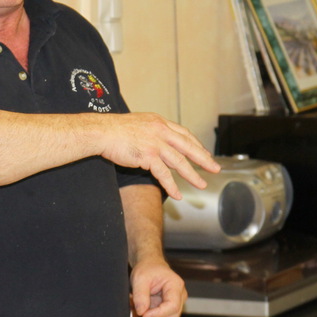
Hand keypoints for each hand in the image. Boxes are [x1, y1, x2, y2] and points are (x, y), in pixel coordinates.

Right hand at [94, 113, 219, 199]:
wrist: (101, 131)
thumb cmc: (114, 129)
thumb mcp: (138, 124)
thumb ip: (151, 132)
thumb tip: (158, 142)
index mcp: (159, 122)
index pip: (184, 134)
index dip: (196, 145)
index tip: (203, 153)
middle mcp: (160, 131)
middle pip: (188, 146)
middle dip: (203, 159)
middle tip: (214, 168)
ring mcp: (155, 143)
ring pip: (179, 161)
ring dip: (192, 175)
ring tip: (201, 184)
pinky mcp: (148, 155)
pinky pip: (164, 174)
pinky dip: (171, 185)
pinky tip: (177, 194)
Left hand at [129, 257, 186, 316]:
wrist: (150, 266)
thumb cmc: (147, 268)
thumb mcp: (140, 277)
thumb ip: (141, 294)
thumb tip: (142, 312)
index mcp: (176, 287)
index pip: (172, 306)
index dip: (158, 314)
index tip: (144, 316)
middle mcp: (179, 298)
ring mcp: (174, 306)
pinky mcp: (167, 312)